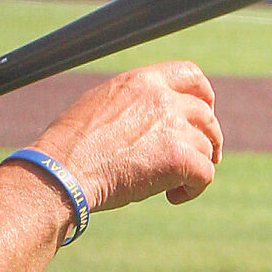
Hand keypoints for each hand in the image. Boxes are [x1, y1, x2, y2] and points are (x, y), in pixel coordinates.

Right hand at [32, 61, 222, 211]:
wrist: (64, 171)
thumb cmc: (71, 147)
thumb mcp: (100, 105)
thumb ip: (132, 103)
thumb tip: (149, 117)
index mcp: (141, 81)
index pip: (191, 74)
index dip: (204, 96)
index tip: (204, 114)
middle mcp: (162, 98)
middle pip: (206, 115)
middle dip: (207, 139)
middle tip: (198, 159)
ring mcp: (173, 127)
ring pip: (206, 148)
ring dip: (195, 167)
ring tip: (171, 186)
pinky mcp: (180, 158)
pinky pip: (206, 174)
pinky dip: (194, 189)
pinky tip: (173, 196)